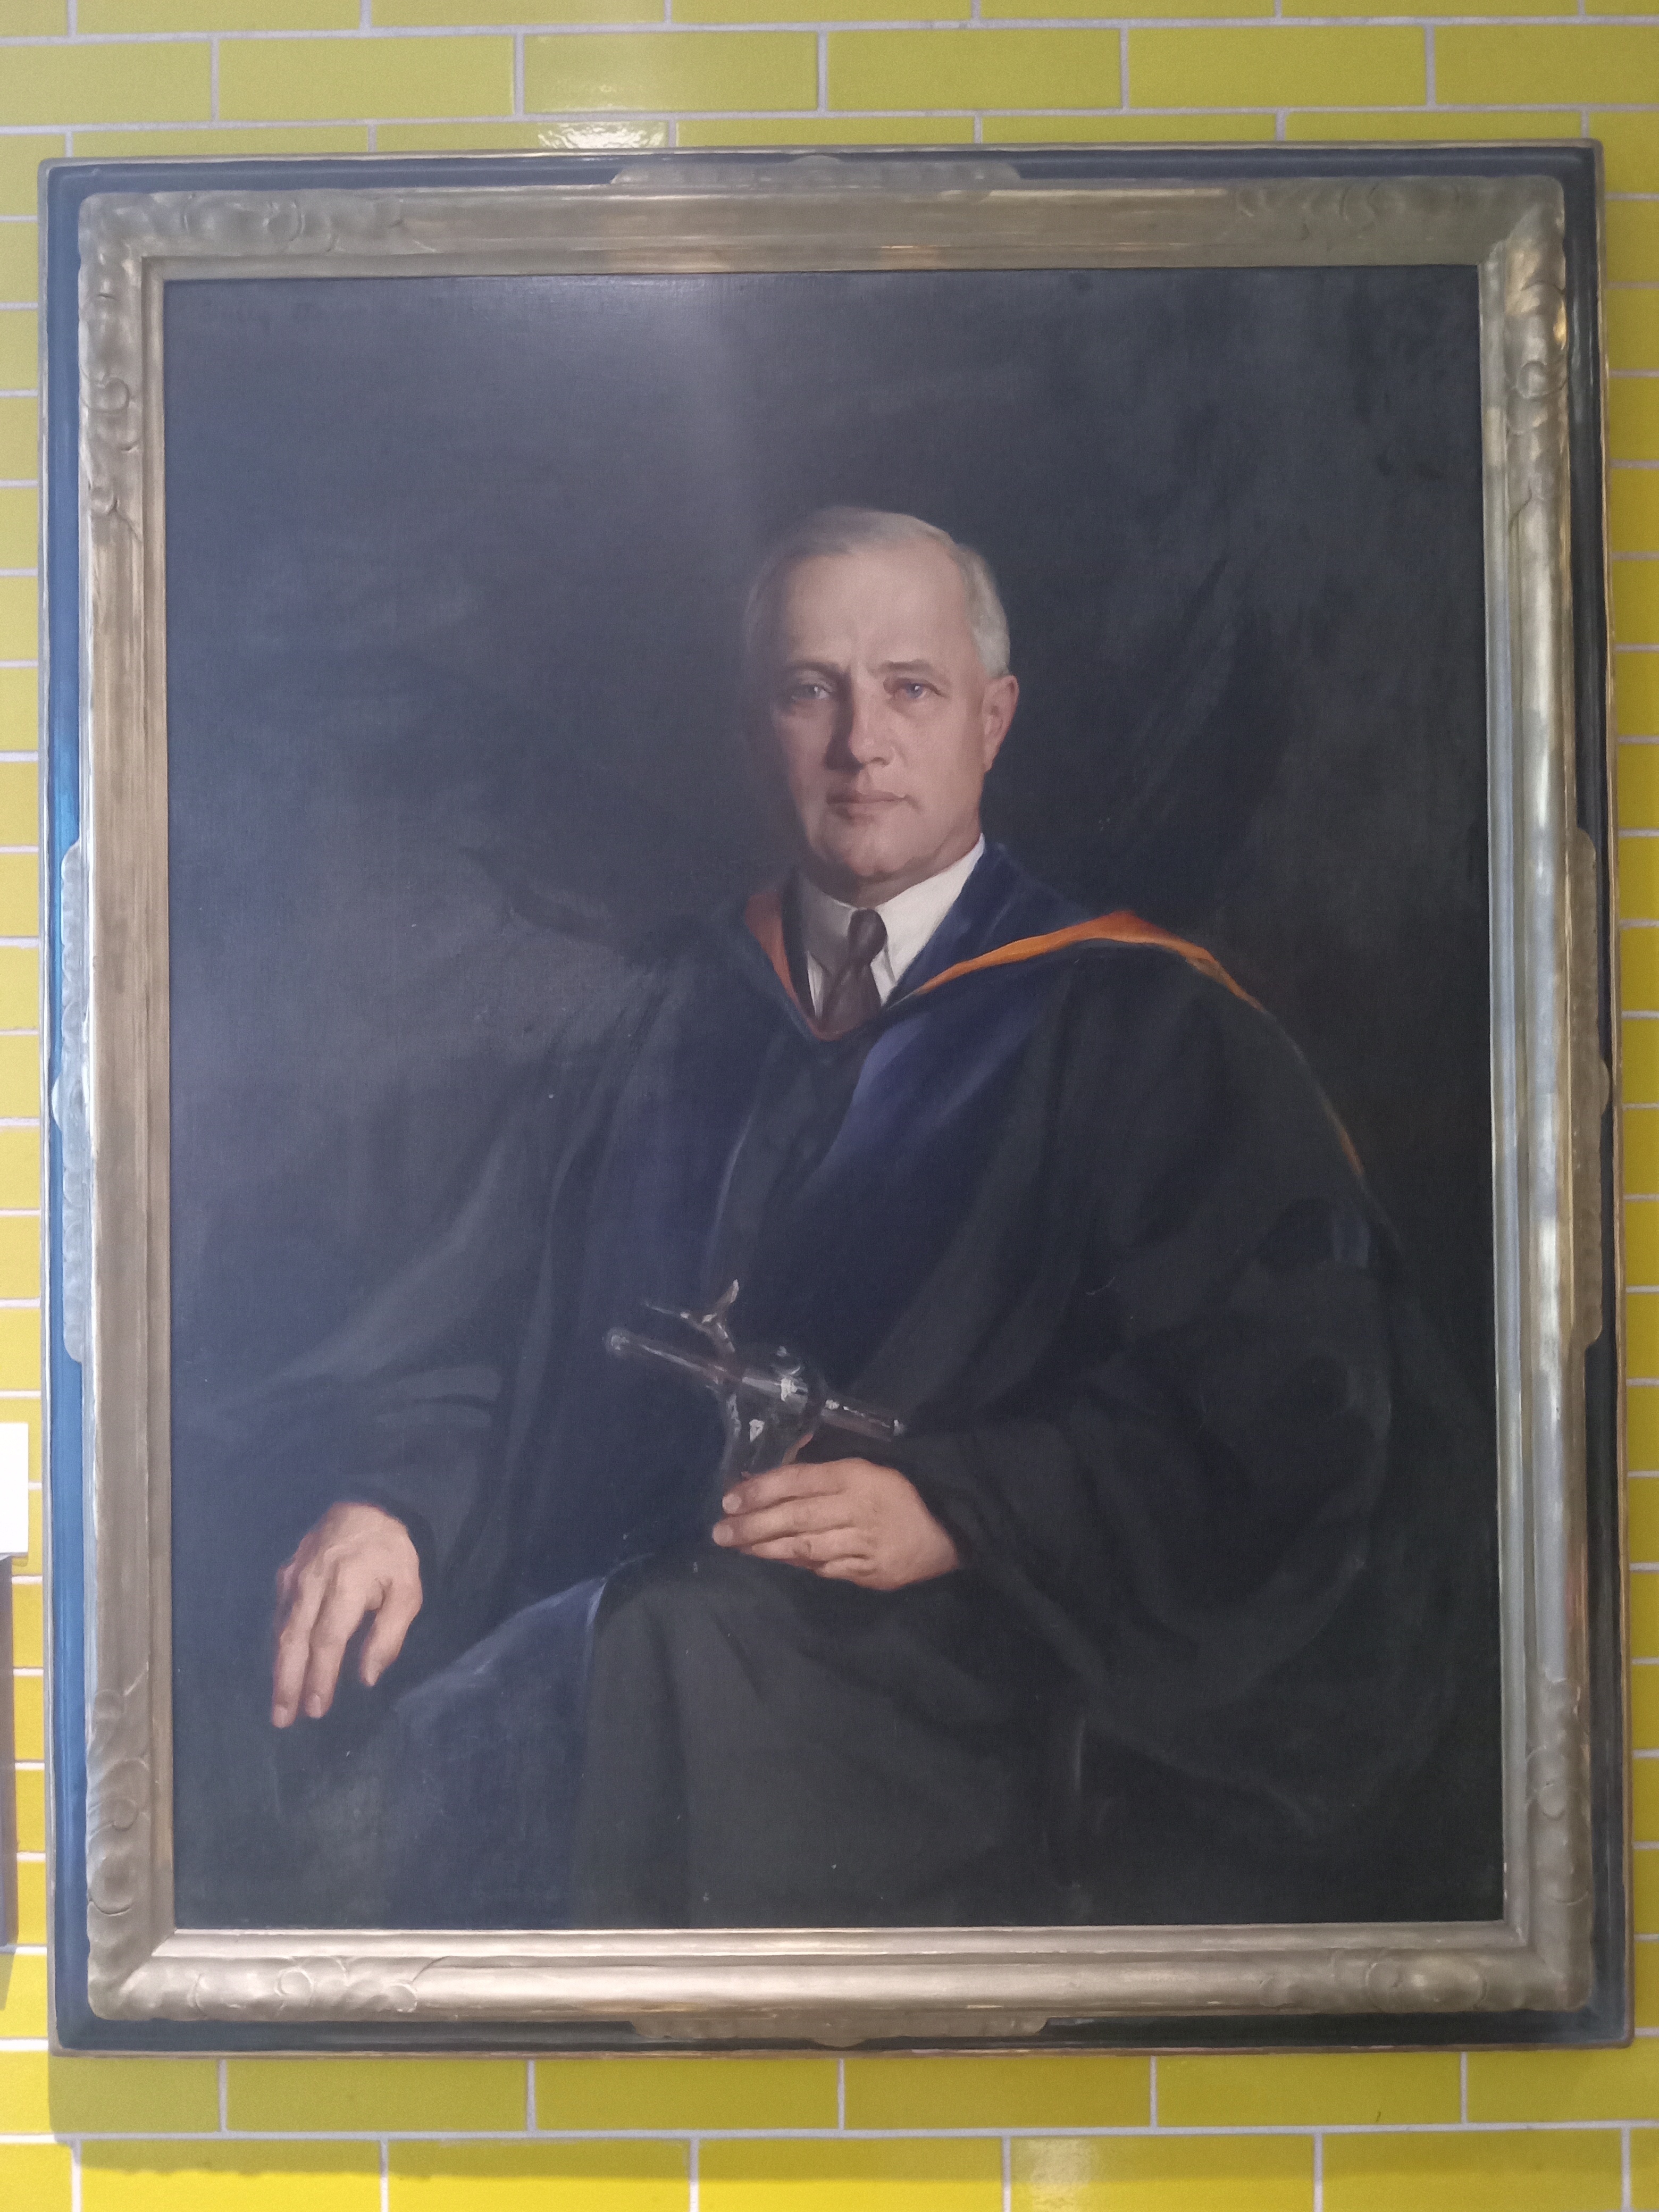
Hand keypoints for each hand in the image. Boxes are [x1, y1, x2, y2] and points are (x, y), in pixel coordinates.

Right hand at [271, 1502, 422, 1727]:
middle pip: (295, 1639)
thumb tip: (367, 1678)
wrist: (368, 1502)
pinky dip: (279, 1641)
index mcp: (346, 1584)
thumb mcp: (408, 1589)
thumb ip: (388, 1634)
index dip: (320, 1676)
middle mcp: (313, 1582)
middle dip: (287, 1682)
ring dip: (279, 1668)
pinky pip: (280, 1613)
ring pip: (283, 1629)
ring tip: (279, 1702)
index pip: (328, 1640)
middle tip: (282, 1718)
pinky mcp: (286, 1571)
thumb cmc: (393, 1551)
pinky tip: (281, 1662)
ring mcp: (295, 1575)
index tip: (316, 1708)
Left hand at [712, 1457, 959, 1590]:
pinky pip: (826, 1569)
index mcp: (857, 1476)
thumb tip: (785, 1454)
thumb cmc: (904, 1489)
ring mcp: (864, 1545)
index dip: (762, 1488)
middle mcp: (857, 1510)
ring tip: (738, 1546)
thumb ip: (827, 1460)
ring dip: (767, 1548)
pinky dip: (798, 1564)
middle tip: (720, 1531)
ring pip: (806, 1548)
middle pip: (796, 1517)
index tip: (730, 1497)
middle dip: (753, 1525)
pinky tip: (775, 1559)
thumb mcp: (870, 1462)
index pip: (800, 1480)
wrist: (951, 1530)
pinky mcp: (871, 1574)